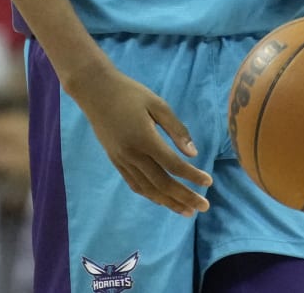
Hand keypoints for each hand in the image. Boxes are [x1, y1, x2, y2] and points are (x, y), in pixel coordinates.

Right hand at [67, 65, 210, 216]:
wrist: (94, 91)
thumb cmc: (129, 93)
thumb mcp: (157, 104)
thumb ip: (176, 129)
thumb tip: (193, 154)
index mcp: (145, 138)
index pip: (173, 164)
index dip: (192, 176)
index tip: (209, 182)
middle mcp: (132, 154)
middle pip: (162, 183)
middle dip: (184, 197)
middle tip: (204, 206)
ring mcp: (122, 160)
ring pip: (148, 189)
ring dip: (169, 202)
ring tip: (187, 211)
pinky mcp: (115, 161)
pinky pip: (135, 184)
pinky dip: (151, 195)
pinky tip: (163, 200)